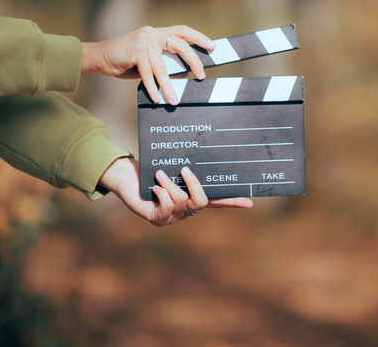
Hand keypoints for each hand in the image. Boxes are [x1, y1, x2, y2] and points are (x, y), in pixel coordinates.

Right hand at [81, 25, 214, 104]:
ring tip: (174, 99)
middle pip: (180, 45)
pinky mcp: (136, 50)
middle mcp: (153, 33)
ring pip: (162, 66)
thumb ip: (163, 62)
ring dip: (169, 85)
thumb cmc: (124, 61)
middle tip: (202, 75)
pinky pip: (148, 73)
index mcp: (157, 33)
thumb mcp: (147, 60)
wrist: (99, 57)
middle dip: (193, 60)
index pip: (182, 31)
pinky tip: (156, 97)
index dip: (198, 37)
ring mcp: (144, 40)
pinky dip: (152, 87)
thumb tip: (184, 71)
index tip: (212, 46)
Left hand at [99, 157, 252, 226]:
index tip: (250, 202)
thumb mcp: (172, 167)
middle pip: (202, 203)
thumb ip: (187, 169)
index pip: (218, 201)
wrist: (127, 178)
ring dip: (170, 184)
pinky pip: (167, 206)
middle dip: (194, 185)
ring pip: (181, 201)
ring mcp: (173, 217)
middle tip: (184, 170)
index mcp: (192, 197)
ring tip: (160, 174)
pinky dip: (161, 192)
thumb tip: (199, 158)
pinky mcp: (158, 219)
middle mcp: (186, 210)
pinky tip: (153, 188)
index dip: (233, 202)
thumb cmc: (150, 171)